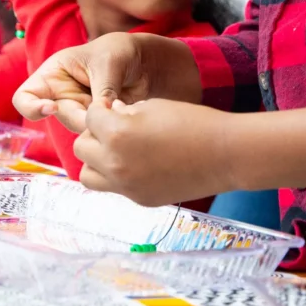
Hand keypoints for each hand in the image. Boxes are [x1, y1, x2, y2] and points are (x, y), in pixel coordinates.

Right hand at [12, 32, 201, 131]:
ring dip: (95, 124)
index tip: (53, 107)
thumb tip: (98, 117)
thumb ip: (101, 89)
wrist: (145, 63)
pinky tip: (124, 113)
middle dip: (77, 117)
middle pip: (56, 117)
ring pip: (76, 129)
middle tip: (101, 110)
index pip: (24, 98)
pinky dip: (107, 128)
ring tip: (119, 105)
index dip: (32, 107)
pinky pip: (93, 134)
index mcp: (53, 74)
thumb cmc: (120, 51)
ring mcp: (77, 110)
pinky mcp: (95, 123)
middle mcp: (61, 95)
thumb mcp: (109, 63)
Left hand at [74, 99, 236, 205]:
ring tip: (118, 149)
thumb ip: (125, 112)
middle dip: (94, 134)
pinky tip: (138, 163)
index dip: (102, 109)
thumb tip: (110, 116)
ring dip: (96, 159)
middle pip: (81, 147)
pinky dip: (117, 175)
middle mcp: (115, 163)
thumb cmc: (192, 122)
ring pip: (88, 174)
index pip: (90, 117)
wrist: (224, 154)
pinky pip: (113, 187)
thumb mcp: (153, 106)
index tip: (114, 108)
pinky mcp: (139, 199)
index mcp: (117, 134)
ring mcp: (125, 186)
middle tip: (114, 128)